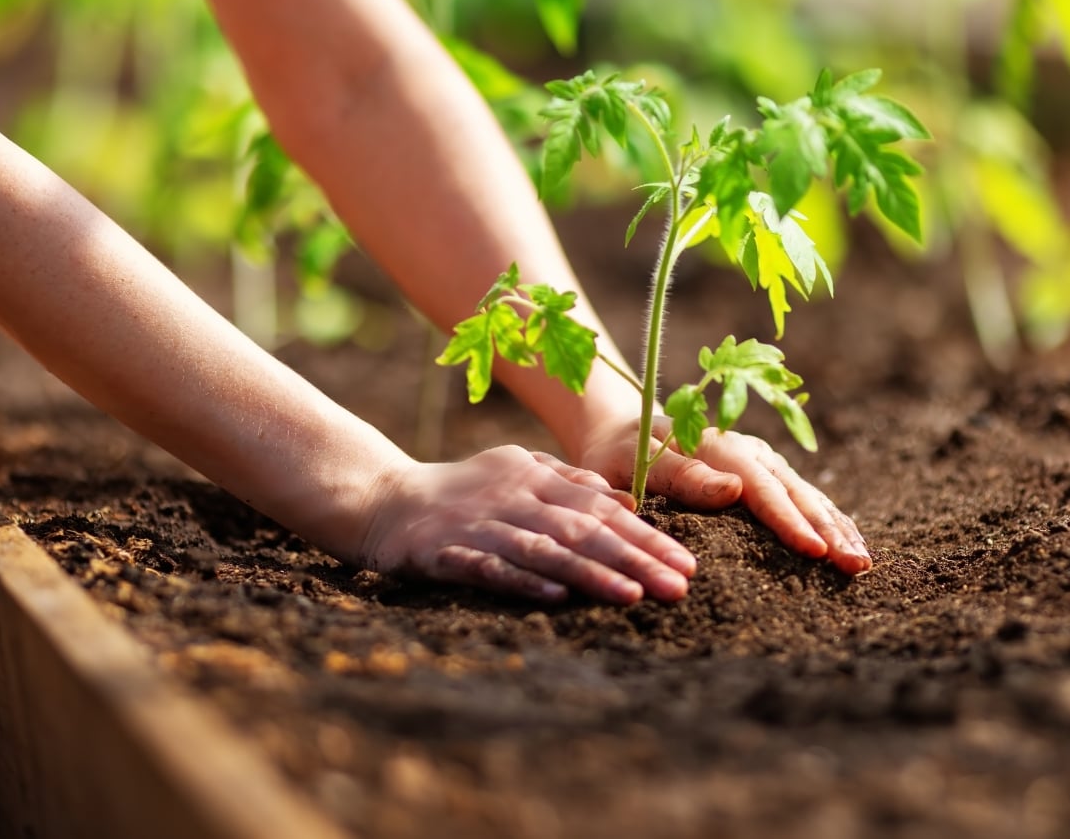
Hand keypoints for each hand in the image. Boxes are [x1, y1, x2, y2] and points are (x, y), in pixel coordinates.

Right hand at [358, 446, 697, 603]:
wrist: (382, 498)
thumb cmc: (464, 491)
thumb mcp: (520, 472)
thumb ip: (572, 484)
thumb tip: (630, 503)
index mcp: (536, 475)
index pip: (603, 508)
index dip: (647, 536)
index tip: (686, 564)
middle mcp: (514, 496)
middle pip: (584, 529)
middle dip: (636, 558)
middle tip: (678, 586)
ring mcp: (480, 524)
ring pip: (545, 549)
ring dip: (592, 573)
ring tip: (633, 595)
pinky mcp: (445, 551)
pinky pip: (489, 567)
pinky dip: (523, 581)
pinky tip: (556, 597)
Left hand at [578, 418, 871, 574]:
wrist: (623, 430)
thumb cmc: (619, 453)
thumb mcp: (633, 461)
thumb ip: (680, 475)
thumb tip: (731, 491)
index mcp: (717, 447)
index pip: (761, 490)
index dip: (789, 521)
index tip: (816, 550)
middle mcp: (747, 452)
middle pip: (795, 493)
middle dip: (827, 530)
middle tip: (855, 564)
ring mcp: (761, 462)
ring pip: (807, 496)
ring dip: (836, 528)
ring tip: (862, 562)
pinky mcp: (767, 474)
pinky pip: (804, 499)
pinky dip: (829, 521)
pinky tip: (850, 545)